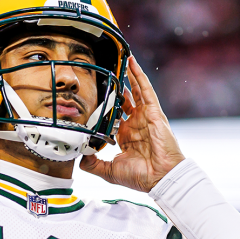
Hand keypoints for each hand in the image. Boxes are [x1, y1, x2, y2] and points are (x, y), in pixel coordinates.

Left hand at [79, 55, 184, 191]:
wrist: (160, 177)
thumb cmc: (141, 176)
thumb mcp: (109, 171)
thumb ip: (92, 164)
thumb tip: (79, 158)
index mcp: (126, 137)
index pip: (113, 118)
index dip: (105, 109)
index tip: (94, 100)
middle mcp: (136, 125)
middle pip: (125, 101)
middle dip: (117, 89)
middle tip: (107, 75)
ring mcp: (145, 117)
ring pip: (136, 91)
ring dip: (129, 76)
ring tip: (122, 61)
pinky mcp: (154, 112)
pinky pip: (146, 89)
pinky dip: (139, 75)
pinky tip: (132, 63)